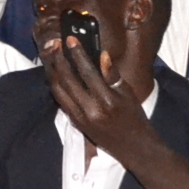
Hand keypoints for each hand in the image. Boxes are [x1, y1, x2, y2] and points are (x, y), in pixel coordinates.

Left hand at [44, 6, 150, 160]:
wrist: (134, 148)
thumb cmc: (135, 118)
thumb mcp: (128, 94)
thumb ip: (112, 74)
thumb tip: (101, 54)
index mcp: (107, 100)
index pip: (86, 72)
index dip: (77, 53)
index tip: (70, 39)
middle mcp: (90, 110)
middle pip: (66, 80)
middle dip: (59, 60)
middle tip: (57, 45)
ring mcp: (80, 118)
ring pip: (58, 91)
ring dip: (53, 72)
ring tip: (53, 57)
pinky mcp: (76, 124)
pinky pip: (61, 101)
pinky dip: (57, 86)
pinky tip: (57, 75)